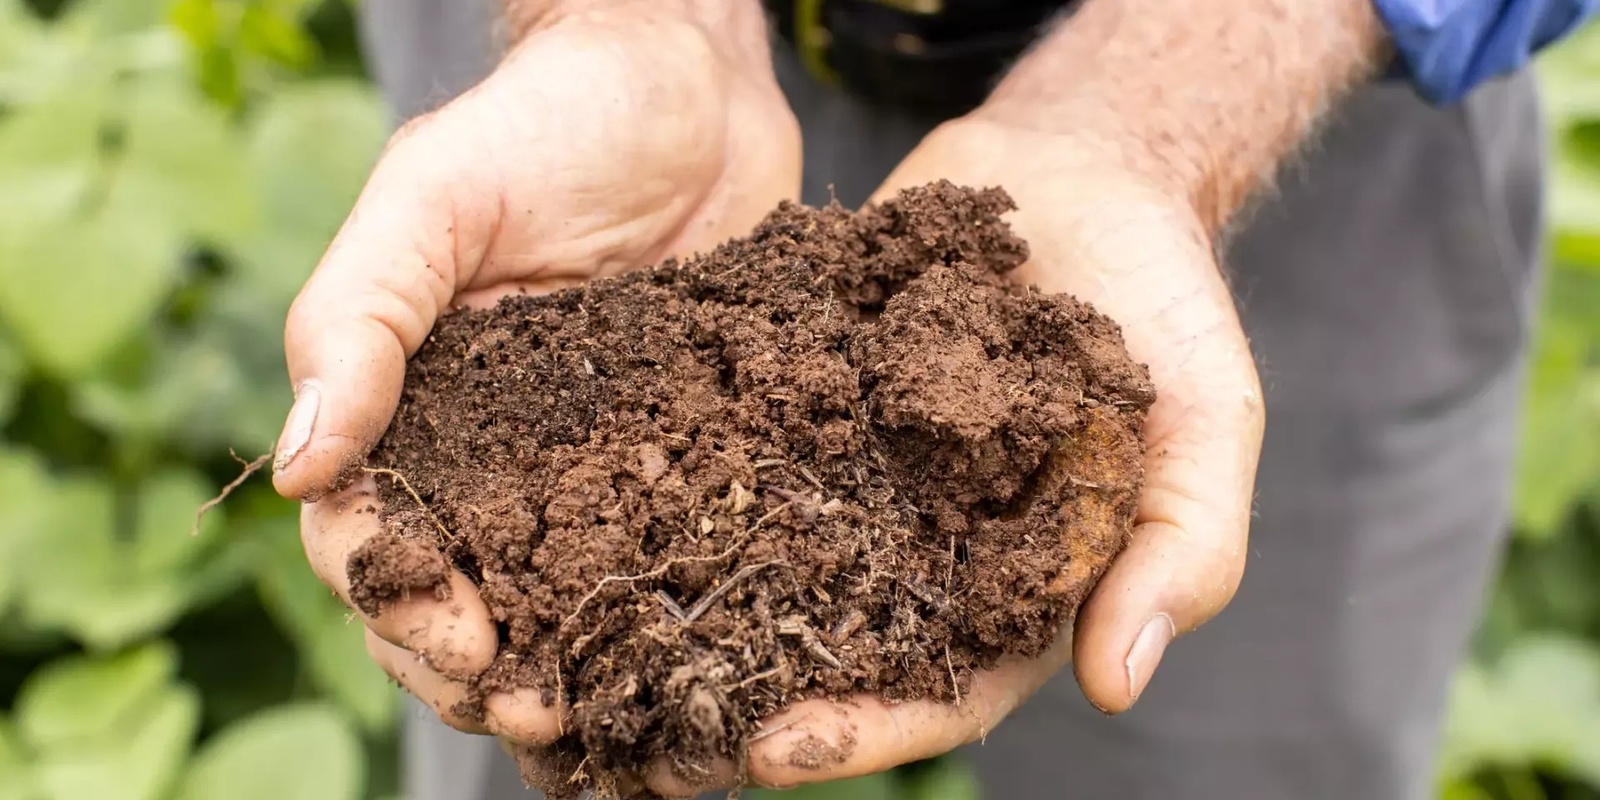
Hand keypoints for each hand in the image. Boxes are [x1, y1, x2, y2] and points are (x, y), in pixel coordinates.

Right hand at [273, 0, 799, 747]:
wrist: (691, 85)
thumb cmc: (546, 122)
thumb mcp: (434, 202)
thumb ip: (358, 322)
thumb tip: (290, 475)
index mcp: (413, 406)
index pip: (374, 537)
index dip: (403, 607)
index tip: (465, 648)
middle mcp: (492, 450)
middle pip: (461, 592)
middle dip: (482, 670)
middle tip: (540, 714)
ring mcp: (587, 458)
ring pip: (557, 595)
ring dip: (570, 669)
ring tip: (608, 723)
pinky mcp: (680, 449)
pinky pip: (661, 548)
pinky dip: (664, 617)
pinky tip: (697, 667)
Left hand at [649, 116, 1264, 795]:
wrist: (1088, 175)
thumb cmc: (1163, 310)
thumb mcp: (1204, 424)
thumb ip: (1179, 547)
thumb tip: (1115, 684)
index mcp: (1017, 584)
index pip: (945, 689)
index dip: (869, 727)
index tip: (783, 749)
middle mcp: (925, 544)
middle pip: (834, 644)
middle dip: (751, 686)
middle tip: (660, 722)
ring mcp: (858, 473)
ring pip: (768, 556)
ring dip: (694, 602)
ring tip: (607, 638)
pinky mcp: (808, 397)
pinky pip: (743, 441)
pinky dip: (681, 469)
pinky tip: (603, 491)